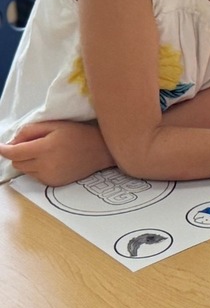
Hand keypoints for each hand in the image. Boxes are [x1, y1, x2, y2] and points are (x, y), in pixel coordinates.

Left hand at [0, 119, 115, 185]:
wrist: (101, 150)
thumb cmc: (79, 134)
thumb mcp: (55, 125)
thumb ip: (30, 130)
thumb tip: (11, 142)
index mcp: (46, 148)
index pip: (14, 152)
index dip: (4, 149)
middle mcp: (46, 165)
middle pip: (17, 163)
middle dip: (19, 154)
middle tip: (33, 145)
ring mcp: (50, 176)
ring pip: (25, 170)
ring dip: (29, 162)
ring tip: (46, 153)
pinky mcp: (54, 183)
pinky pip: (36, 176)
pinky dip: (38, 169)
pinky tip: (53, 161)